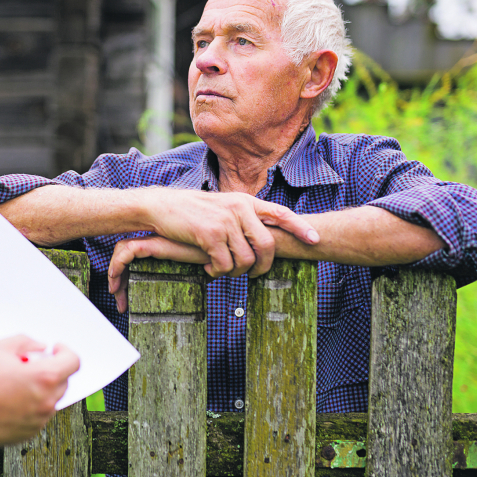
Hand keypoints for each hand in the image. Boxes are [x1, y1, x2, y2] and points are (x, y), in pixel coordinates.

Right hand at [0, 336, 79, 448]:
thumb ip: (25, 342)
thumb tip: (38, 347)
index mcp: (44, 378)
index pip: (73, 362)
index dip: (65, 351)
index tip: (56, 349)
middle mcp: (46, 402)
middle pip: (63, 381)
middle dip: (51, 369)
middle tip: (28, 364)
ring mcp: (38, 420)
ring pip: (51, 399)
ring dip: (41, 388)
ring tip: (14, 382)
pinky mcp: (27, 433)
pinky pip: (38, 415)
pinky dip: (31, 405)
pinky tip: (9, 399)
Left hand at [108, 235, 209, 312]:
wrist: (222, 247)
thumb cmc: (214, 257)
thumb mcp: (197, 270)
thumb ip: (189, 277)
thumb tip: (186, 302)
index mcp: (163, 247)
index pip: (134, 255)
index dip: (125, 274)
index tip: (126, 299)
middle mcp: (156, 242)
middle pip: (124, 252)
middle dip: (117, 279)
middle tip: (120, 302)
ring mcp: (155, 241)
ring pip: (122, 251)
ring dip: (115, 275)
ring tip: (118, 296)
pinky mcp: (155, 243)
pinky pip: (127, 251)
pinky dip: (117, 265)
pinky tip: (117, 283)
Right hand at [144, 189, 318, 277]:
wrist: (160, 207)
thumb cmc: (190, 210)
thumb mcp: (221, 206)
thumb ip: (240, 215)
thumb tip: (257, 234)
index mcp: (244, 201)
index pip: (280, 213)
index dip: (300, 227)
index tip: (315, 239)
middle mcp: (239, 209)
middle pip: (268, 245)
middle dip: (263, 266)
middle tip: (254, 274)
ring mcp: (225, 221)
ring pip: (246, 259)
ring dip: (235, 272)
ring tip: (223, 270)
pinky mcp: (210, 235)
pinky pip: (225, 264)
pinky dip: (219, 272)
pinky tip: (209, 269)